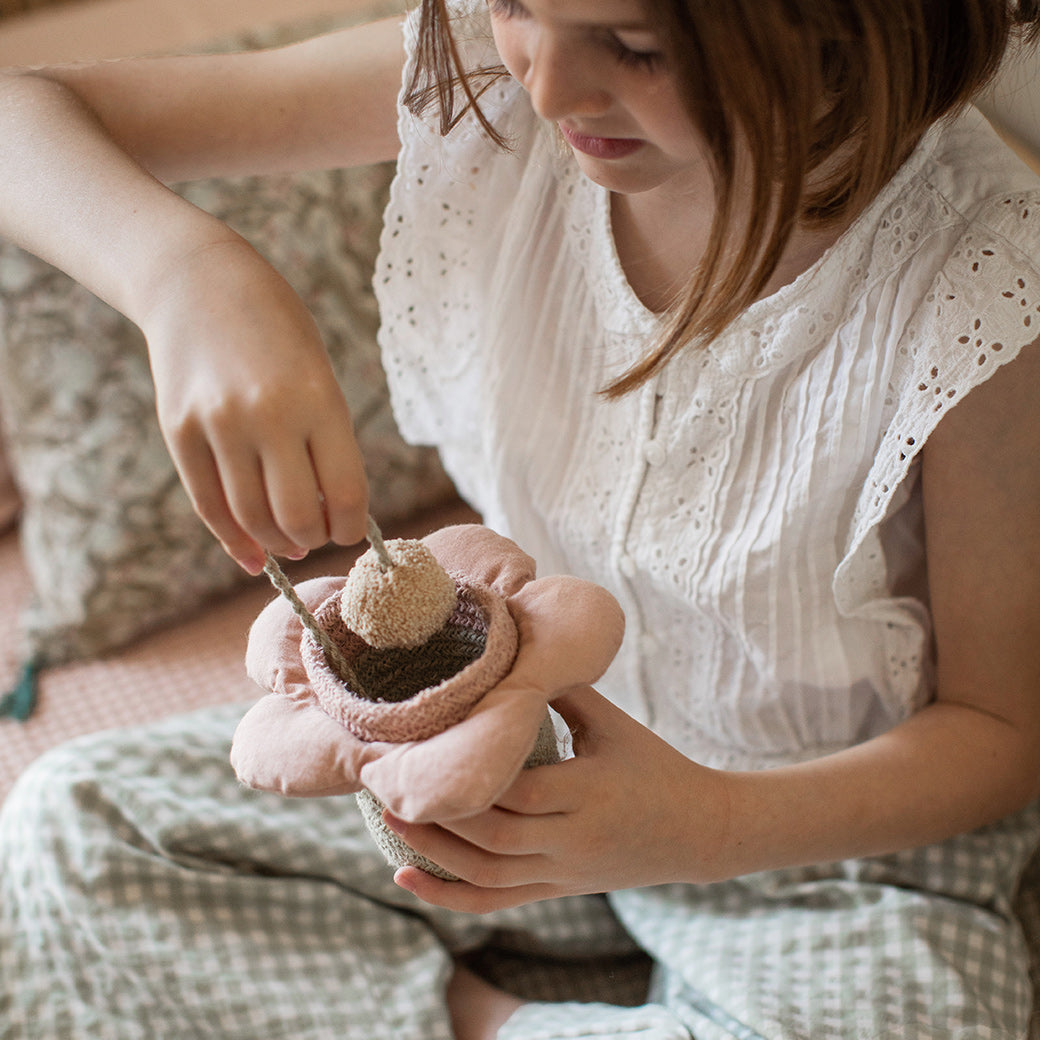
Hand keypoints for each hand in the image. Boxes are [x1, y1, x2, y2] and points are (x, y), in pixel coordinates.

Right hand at [142, 236, 368, 572]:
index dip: (352, 527)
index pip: (346, 492)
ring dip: (276, 543)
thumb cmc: (276, 328)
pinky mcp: (178, 430)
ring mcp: (217, 423)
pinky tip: (251, 553)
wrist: (196, 278)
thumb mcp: (319, 373)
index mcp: (318, 398)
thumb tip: (329, 514)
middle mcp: (268, 414)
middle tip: (319, 537)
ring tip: (289, 543)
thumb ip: (326, 439)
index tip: (351, 531)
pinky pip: (208, 503)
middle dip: (314, 539)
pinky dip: (232, 538)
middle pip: (296, 516)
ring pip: (250, 517)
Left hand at [387, 685, 733, 912]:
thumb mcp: (613, 725)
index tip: (428, 748)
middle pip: (493, 835)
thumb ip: (562, 694)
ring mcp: (564, 872)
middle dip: (438, 813)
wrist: (698, 830)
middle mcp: (574, 839)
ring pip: (487, 874)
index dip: (470, 776)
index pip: (518, 790)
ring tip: (391, 818)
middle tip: (390, 782)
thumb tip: (510, 658)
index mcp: (590, 791)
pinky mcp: (557, 890)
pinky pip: (496, 900)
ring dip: (434, 852)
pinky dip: (449, 896)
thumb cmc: (653, 764)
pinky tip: (406, 878)